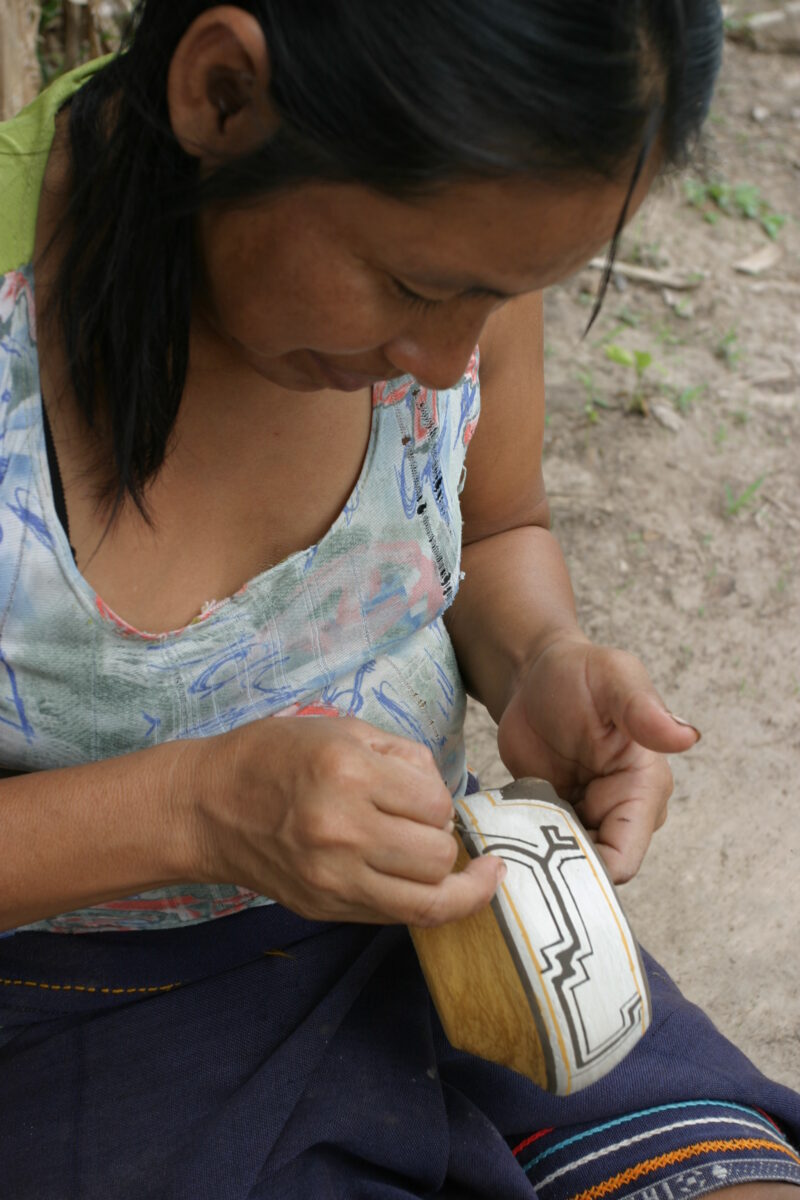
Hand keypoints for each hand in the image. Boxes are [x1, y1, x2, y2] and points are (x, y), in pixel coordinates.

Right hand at [191, 716, 504, 924]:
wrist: (205, 806)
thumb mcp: (343, 730)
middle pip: (437, 856)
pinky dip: (420, 903)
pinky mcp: (323, 908)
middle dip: (443, 838)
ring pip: (427, 902)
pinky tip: (429, 885)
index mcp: (348, 773)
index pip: (436, 804)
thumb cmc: (275, 757)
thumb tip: (446, 798)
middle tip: (422, 825)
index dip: (440, 799)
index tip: (423, 794)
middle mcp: (341, 830)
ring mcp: (331, 878)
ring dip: (445, 882)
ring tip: (446, 864)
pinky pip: (394, 918)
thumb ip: (404, 757)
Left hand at [496, 635, 699, 882]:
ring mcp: (585, 817)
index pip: (624, 856)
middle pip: (592, 869)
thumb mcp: (614, 679)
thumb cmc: (579, 671)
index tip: (544, 856)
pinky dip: (521, 846)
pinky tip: (499, 834)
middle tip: (514, 847)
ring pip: (563, 865)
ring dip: (536, 859)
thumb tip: (687, 737)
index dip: (589, 867)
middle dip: (556, 867)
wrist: (533, 674)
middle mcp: (621, 811)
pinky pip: (540, 849)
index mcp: (644, 788)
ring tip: (503, 839)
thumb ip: (643, 710)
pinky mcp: (553, 816)